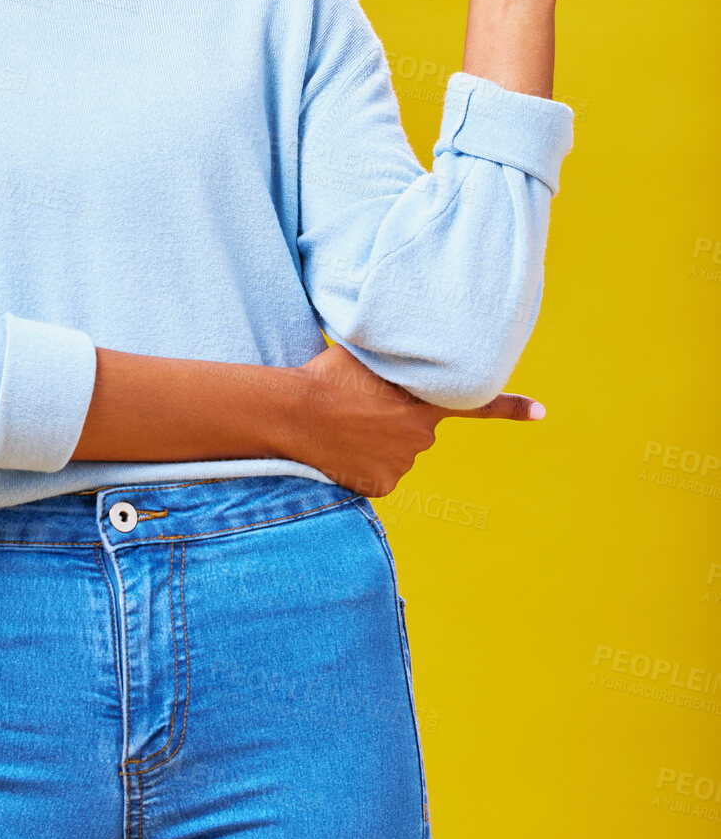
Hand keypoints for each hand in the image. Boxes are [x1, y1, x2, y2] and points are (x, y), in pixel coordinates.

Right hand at [292, 340, 542, 497]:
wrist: (297, 413)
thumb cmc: (328, 377)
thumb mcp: (371, 358)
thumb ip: (401, 362)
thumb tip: (411, 353)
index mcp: (425, 404)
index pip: (478, 405)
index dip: (512, 408)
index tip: (541, 413)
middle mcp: (422, 437)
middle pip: (418, 429)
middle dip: (397, 421)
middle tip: (360, 408)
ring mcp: (403, 464)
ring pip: (396, 452)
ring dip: (376, 441)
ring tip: (345, 426)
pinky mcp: (382, 486)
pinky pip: (378, 474)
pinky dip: (363, 465)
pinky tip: (342, 450)